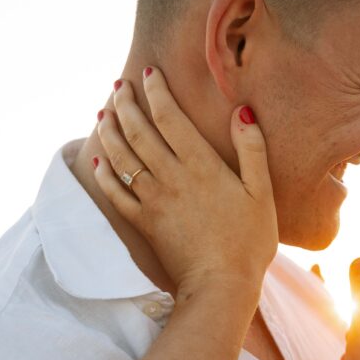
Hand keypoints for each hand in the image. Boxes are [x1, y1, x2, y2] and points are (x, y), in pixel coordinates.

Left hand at [93, 69, 276, 294]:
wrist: (221, 285)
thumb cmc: (249, 241)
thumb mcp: (262, 193)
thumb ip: (252, 150)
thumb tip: (242, 111)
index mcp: (201, 165)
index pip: (171, 117)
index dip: (157, 92)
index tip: (149, 74)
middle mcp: (171, 177)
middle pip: (139, 131)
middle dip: (126, 103)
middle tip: (119, 85)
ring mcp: (153, 200)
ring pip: (122, 157)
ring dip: (110, 131)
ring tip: (104, 112)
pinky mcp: (144, 223)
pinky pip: (116, 193)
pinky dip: (104, 174)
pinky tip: (98, 160)